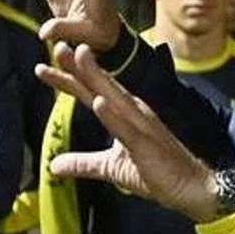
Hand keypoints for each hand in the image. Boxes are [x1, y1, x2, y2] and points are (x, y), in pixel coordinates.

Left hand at [38, 42, 220, 222]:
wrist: (190, 187)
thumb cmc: (156, 172)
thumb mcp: (111, 169)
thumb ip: (83, 163)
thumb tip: (54, 165)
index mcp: (123, 115)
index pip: (91, 93)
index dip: (68, 79)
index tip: (44, 67)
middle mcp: (132, 113)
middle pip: (100, 86)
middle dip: (79, 66)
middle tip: (59, 46)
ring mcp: (141, 126)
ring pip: (114, 97)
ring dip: (97, 76)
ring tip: (80, 57)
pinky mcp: (147, 145)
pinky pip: (127, 129)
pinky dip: (113, 115)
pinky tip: (100, 103)